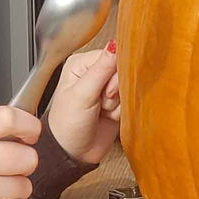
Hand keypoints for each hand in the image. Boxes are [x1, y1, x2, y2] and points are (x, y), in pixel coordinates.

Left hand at [46, 44, 121, 166]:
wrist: (73, 153)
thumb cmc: (67, 124)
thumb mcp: (81, 95)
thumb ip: (100, 70)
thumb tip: (115, 45)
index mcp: (82, 63)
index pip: (111, 56)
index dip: (113, 74)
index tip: (105, 90)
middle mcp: (95, 72)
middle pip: (122, 70)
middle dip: (116, 90)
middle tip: (102, 102)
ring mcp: (107, 88)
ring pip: (128, 86)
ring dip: (118, 103)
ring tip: (103, 111)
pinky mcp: (117, 103)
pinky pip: (130, 100)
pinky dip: (122, 111)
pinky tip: (109, 117)